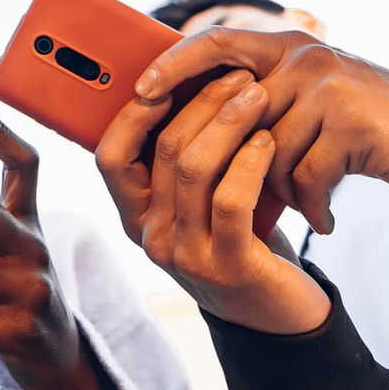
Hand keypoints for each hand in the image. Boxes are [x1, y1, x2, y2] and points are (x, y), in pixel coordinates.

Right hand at [99, 72, 330, 333]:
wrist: (278, 313)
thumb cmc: (239, 239)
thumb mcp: (199, 202)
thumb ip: (182, 161)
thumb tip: (182, 82)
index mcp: (134, 216)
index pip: (110, 156)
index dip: (133, 113)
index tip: (169, 76)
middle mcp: (150, 236)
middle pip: (162, 150)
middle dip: (201, 102)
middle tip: (238, 76)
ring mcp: (184, 255)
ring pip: (194, 168)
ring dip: (229, 122)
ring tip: (258, 96)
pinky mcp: (227, 267)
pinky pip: (230, 200)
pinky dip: (249, 161)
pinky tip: (267, 140)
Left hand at [135, 28, 388, 231]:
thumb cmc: (358, 127)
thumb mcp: (306, 100)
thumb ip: (257, 101)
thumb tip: (180, 126)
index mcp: (284, 47)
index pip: (214, 42)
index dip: (174, 65)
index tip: (142, 94)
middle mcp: (304, 57)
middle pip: (235, 115)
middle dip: (233, 164)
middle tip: (239, 198)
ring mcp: (329, 87)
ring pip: (268, 152)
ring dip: (279, 190)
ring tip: (302, 205)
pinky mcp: (353, 123)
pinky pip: (305, 175)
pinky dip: (312, 205)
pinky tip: (323, 219)